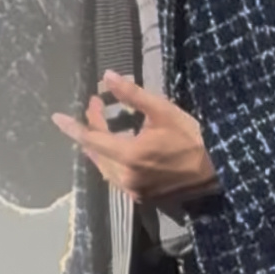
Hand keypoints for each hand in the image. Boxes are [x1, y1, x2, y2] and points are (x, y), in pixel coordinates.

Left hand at [51, 72, 220, 205]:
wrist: (218, 167)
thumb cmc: (192, 136)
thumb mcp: (163, 111)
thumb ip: (133, 94)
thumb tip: (108, 76)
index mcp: (129, 156)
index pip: (91, 140)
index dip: (73, 127)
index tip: (56, 117)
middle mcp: (127, 177)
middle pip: (96, 154)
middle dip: (91, 130)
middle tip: (96, 107)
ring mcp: (134, 190)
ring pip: (105, 168)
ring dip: (99, 148)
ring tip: (100, 127)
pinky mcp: (143, 196)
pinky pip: (117, 178)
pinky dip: (111, 162)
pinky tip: (116, 150)